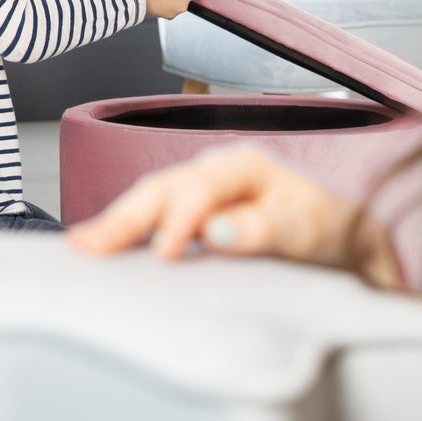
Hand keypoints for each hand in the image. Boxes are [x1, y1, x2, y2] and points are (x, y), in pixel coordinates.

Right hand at [66, 145, 403, 288]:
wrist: (339, 230)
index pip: (199, 190)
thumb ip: (263, 229)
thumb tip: (217, 231)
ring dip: (117, 222)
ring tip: (81, 246)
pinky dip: (129, 230)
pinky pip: (156, 213)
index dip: (179, 220)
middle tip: (86, 246)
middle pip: (162, 188)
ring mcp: (202, 188)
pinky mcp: (196, 211)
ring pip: (151, 198)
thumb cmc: (325, 226)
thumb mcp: (305, 229)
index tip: (163, 254)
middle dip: (124, 216)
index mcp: (242, 166)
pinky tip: (104, 246)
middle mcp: (215, 170)